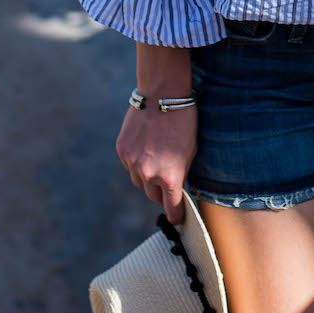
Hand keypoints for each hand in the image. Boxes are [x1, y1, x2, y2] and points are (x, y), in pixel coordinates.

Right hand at [116, 99, 197, 224]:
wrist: (162, 94)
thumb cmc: (184, 121)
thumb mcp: (191, 151)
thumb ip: (182, 173)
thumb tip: (177, 188)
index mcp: (170, 177)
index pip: (171, 207)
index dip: (176, 214)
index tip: (177, 218)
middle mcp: (149, 174)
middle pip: (152, 196)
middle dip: (161, 193)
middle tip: (167, 184)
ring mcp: (132, 163)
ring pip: (138, 181)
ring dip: (147, 177)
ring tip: (156, 160)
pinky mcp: (122, 150)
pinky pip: (129, 165)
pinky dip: (136, 162)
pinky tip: (145, 148)